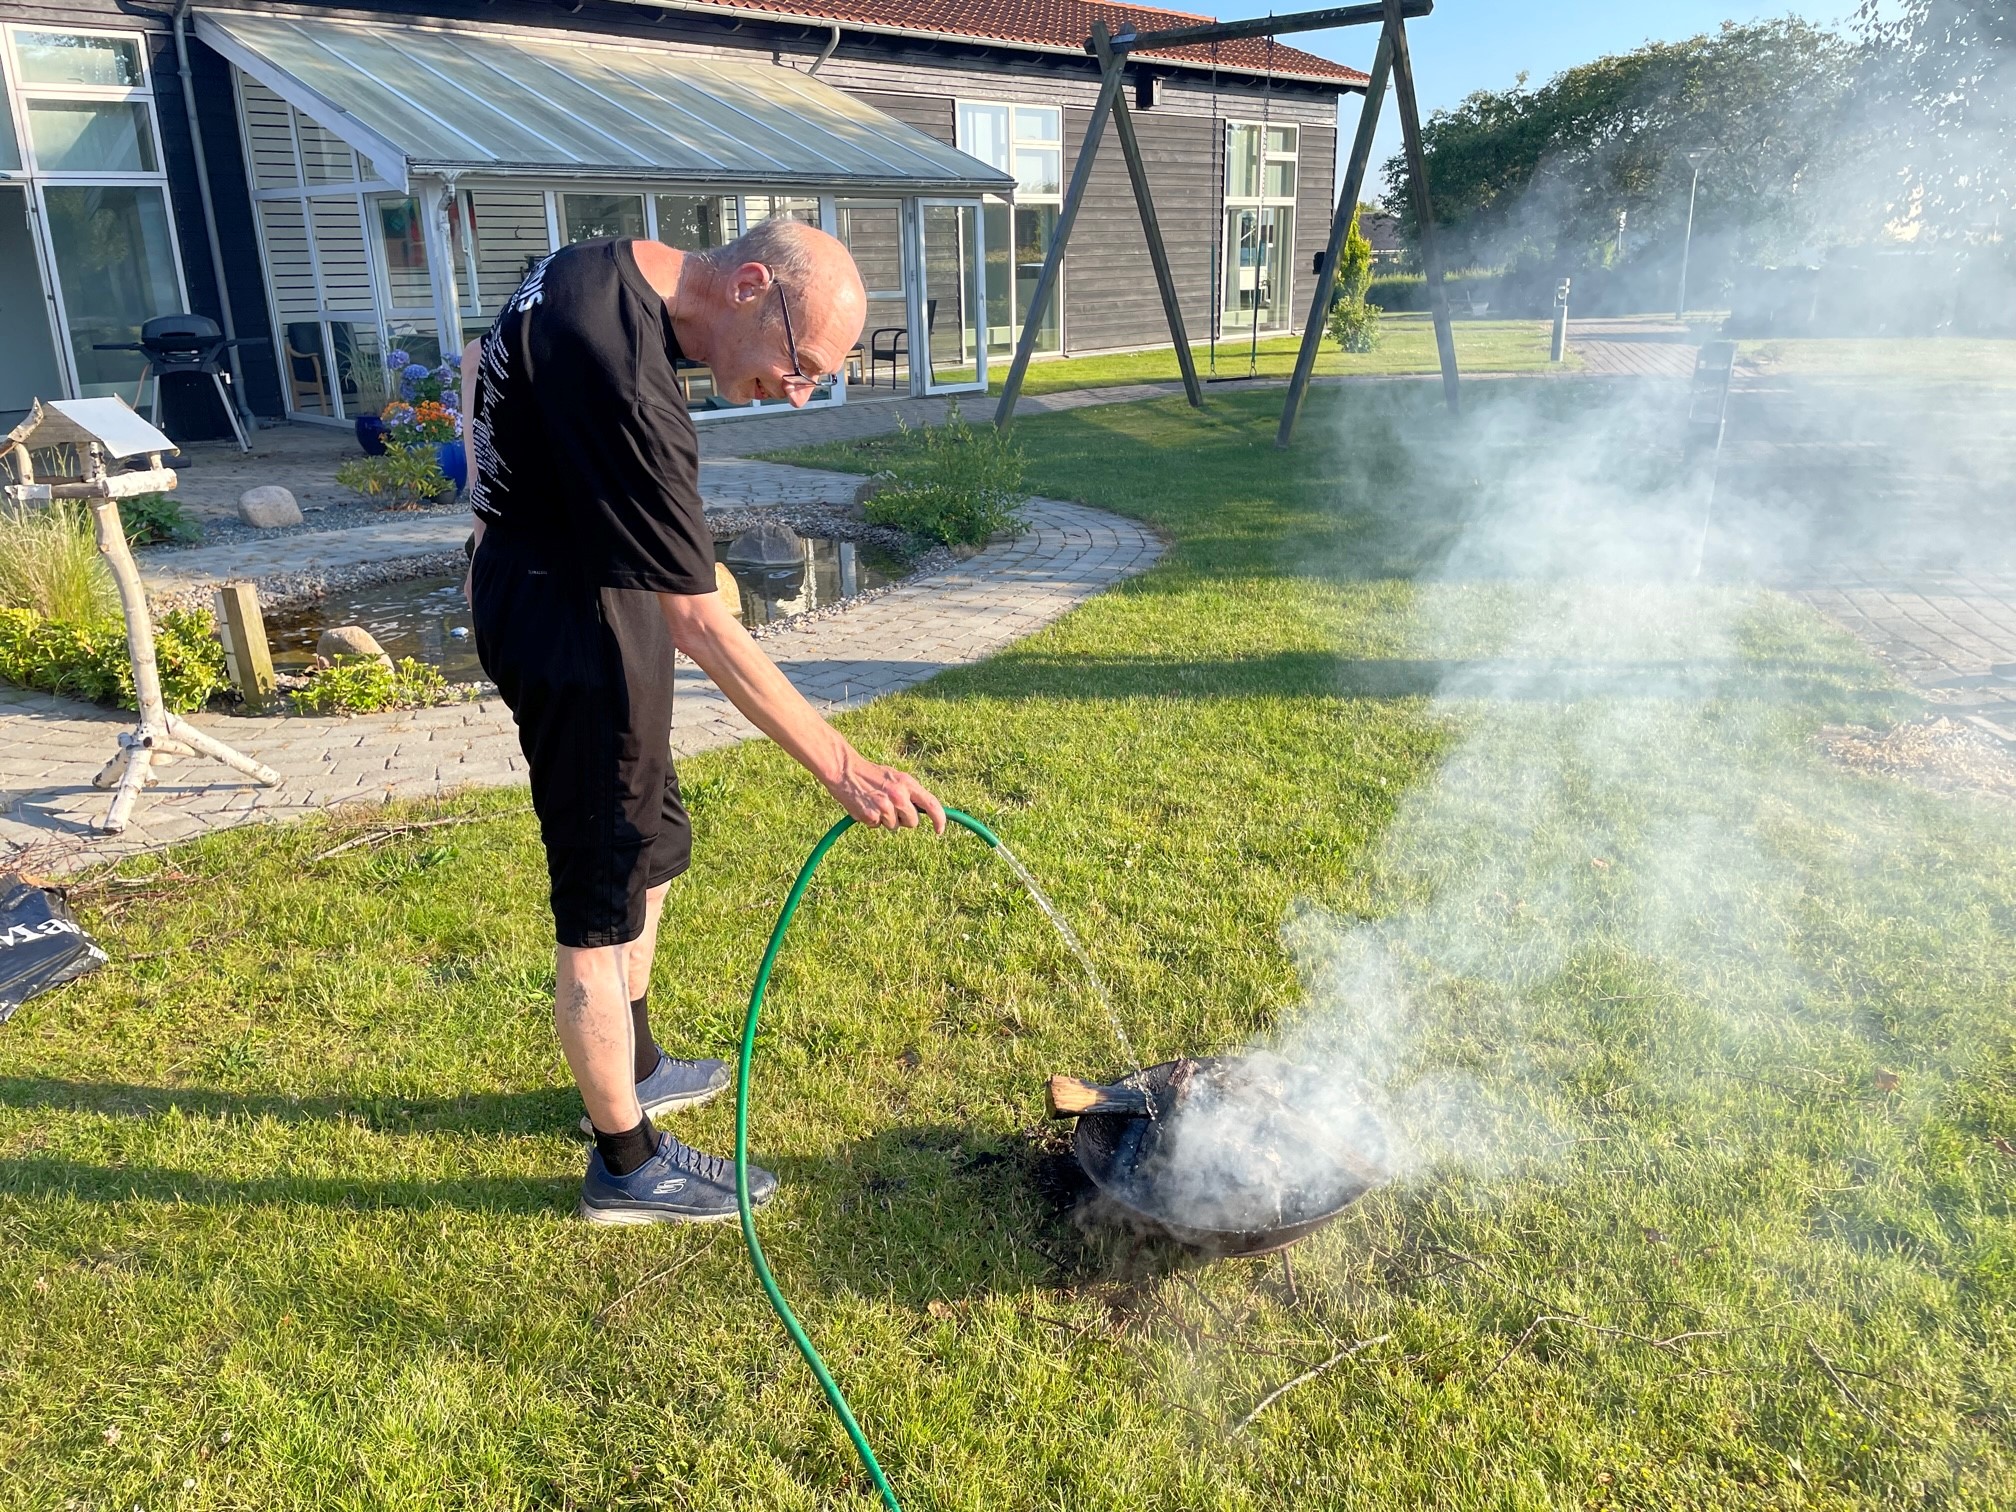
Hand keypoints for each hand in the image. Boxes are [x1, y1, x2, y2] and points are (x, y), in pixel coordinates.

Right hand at [825, 746, 945, 833]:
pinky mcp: (871, 816)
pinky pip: (877, 826)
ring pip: (894, 827)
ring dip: (886, 820)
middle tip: (890, 806)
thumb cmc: (872, 775)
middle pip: (913, 822)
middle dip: (904, 820)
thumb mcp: (896, 778)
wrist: (845, 771)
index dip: (939, 820)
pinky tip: (866, 807)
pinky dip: (872, 821)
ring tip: (875, 803)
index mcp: (908, 784)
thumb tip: (927, 811)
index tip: (940, 831)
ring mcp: (885, 807)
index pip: (932, 804)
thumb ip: (911, 793)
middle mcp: (899, 796)